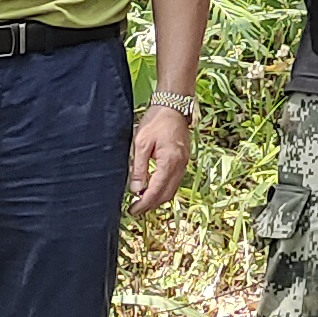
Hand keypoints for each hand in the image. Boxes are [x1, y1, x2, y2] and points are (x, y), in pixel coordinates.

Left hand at [128, 99, 193, 213]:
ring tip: (143, 200)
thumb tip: (135, 189)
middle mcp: (180, 165)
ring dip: (158, 198)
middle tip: (136, 209)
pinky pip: (176, 180)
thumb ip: (138, 168)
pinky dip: (165, 188)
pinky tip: (153, 187)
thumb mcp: (141, 143)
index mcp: (169, 162)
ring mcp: (184, 163)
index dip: (144, 204)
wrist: (174, 105)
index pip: (156, 191)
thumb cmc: (156, 121)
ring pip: (172, 189)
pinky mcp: (184, 159)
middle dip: (151, 204)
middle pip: (167, 194)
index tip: (133, 210)